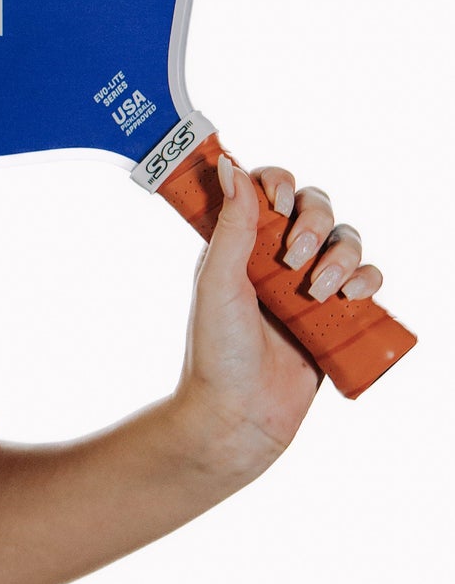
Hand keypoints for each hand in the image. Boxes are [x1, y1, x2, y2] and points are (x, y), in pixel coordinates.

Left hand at [178, 157, 383, 471]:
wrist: (239, 416)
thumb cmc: (217, 352)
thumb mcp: (217, 283)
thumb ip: (229, 227)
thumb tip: (230, 167)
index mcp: (241, 244)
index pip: (268, 190)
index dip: (279, 182)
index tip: (278, 198)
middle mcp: (276, 258)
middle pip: (315, 207)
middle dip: (313, 222)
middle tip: (294, 258)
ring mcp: (308, 285)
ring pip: (345, 240)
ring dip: (342, 255)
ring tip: (319, 291)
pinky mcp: (336, 316)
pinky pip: (367, 281)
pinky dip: (368, 279)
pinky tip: (351, 295)